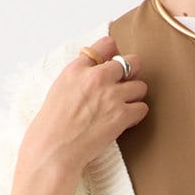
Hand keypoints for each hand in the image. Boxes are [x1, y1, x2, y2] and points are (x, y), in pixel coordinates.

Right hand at [1, 38, 148, 194]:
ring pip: (140, 86)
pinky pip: (142, 108)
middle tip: (124, 88)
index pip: (107, 44)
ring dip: (135, 96)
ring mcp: (110, 96)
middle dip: (130, 75)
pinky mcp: (121, 116)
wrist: (54, 150)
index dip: (114, 55)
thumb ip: (79, 75)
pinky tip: (125, 122)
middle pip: (130, 62)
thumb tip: (97, 68)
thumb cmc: (52, 125)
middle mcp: (96, 77)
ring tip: (123, 108)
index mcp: (77, 68)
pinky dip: (137, 115)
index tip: (113, 66)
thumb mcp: (60, 89)